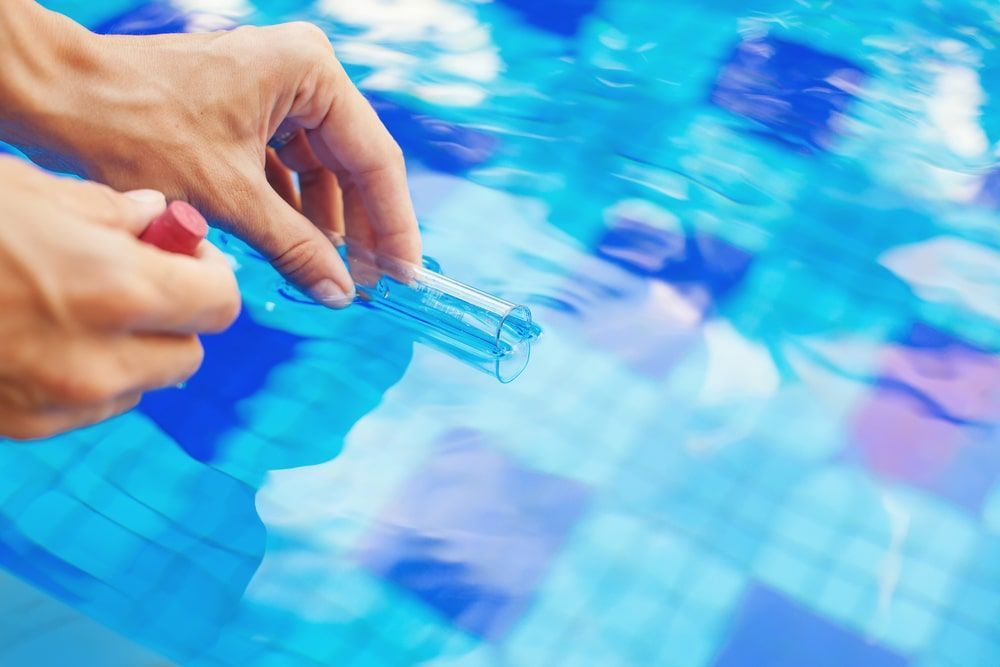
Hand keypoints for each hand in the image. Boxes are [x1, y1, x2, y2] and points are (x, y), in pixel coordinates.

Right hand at [0, 158, 239, 440]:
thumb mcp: (29, 190)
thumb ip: (111, 209)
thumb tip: (158, 216)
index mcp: (115, 289)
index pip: (220, 303)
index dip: (209, 273)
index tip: (186, 254)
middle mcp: (97, 359)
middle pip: (188, 353)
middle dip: (175, 315)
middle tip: (141, 278)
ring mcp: (57, 403)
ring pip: (142, 384)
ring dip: (134, 349)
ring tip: (81, 305)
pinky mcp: (22, 426)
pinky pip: (91, 406)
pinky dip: (89, 376)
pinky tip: (44, 336)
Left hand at [5, 13, 420, 306]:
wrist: (59, 99)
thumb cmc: (135, 125)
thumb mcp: (229, 198)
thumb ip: (296, 248)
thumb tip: (342, 292)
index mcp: (310, 73)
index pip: (373, 160)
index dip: (393, 224)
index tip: (405, 273)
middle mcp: (300, 73)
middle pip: (351, 164)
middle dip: (360, 228)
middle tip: (373, 283)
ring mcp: (273, 90)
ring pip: (319, 170)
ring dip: (324, 224)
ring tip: (334, 275)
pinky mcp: (246, 110)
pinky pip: (287, 167)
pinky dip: (291, 210)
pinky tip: (298, 250)